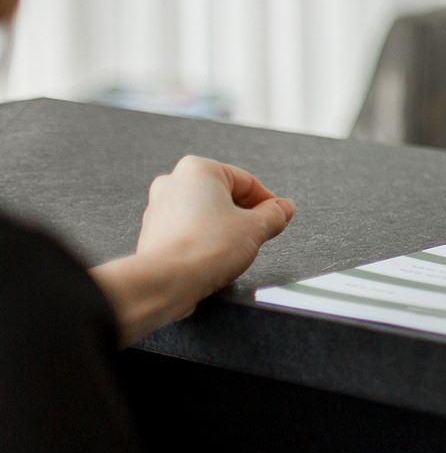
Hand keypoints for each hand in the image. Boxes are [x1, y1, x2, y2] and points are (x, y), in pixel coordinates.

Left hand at [91, 155, 295, 343]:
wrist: (166, 282)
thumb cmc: (203, 250)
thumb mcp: (256, 229)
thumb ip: (275, 214)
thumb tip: (283, 209)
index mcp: (199, 169)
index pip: (247, 182)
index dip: (268, 203)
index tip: (278, 217)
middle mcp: (174, 182)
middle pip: (225, 196)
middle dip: (245, 215)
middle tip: (260, 234)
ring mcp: (160, 208)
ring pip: (205, 213)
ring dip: (225, 228)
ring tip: (236, 249)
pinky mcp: (154, 232)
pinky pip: (189, 230)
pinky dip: (204, 240)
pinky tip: (215, 257)